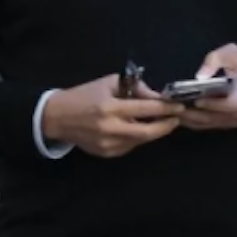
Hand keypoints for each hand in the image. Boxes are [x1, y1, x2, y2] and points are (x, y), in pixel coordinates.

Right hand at [42, 74, 182, 158]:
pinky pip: (129, 146)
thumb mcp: (109, 83)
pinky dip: (137, 138)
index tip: (178, 106)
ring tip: (160, 122)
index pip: (145, 109)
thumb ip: (134, 88)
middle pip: (147, 133)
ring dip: (153, 132)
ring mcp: (108, 144)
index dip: (165, 108)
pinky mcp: (106, 153)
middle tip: (176, 119)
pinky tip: (137, 128)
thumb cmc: (84, 94)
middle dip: (165, 126)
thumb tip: (157, 96)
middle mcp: (110, 128)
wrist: (58, 116)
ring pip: (140, 141)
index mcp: (109, 107)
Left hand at [177, 44, 236, 129]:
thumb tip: (199, 76)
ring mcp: (233, 122)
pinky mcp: (228, 126)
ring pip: (209, 124)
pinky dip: (194, 123)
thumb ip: (216, 59)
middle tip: (172, 107)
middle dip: (191, 114)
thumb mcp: (235, 55)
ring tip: (171, 112)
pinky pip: (209, 126)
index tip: (195, 100)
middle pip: (213, 118)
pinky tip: (180, 117)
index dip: (212, 104)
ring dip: (189, 120)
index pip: (229, 105)